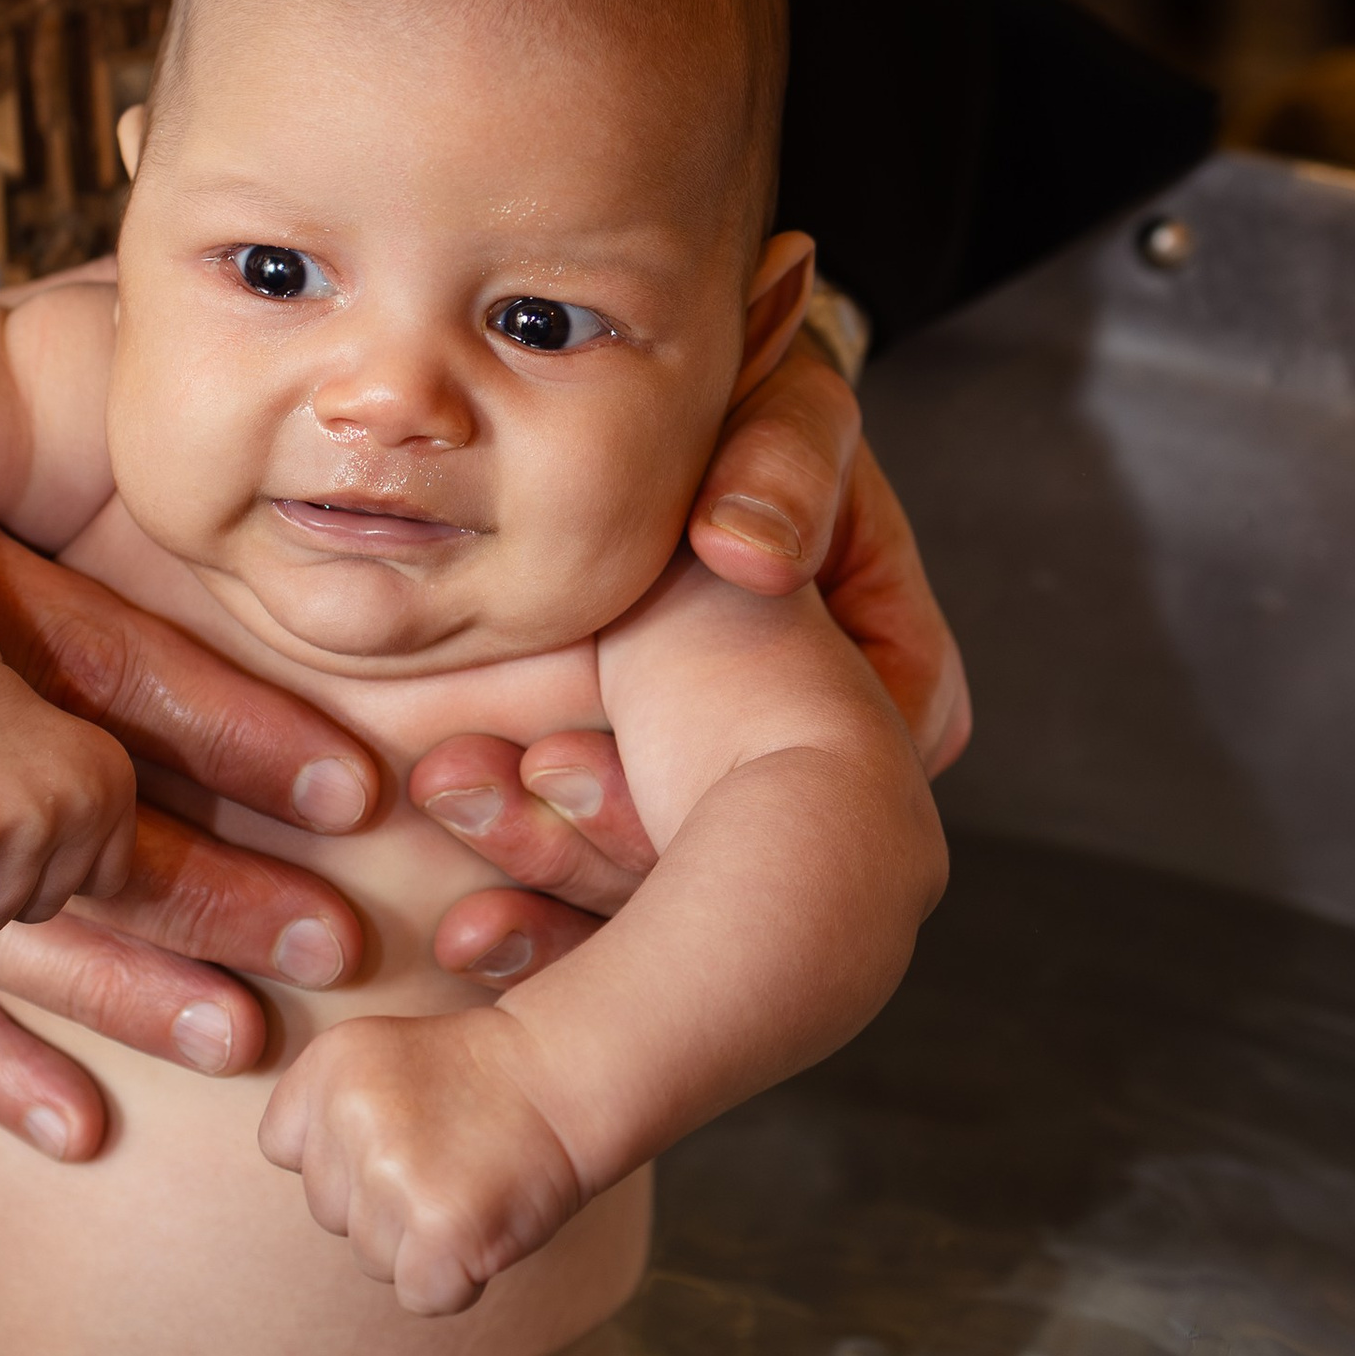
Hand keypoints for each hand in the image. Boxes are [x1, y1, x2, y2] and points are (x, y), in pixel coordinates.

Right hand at [0, 349, 379, 1160]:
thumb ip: (14, 402)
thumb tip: (145, 411)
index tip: (346, 787)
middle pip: (52, 818)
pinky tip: (76, 1123)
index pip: (87, 662)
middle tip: (332, 941)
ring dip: (121, 990)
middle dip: (202, 892)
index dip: (223, 726)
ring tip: (238, 1038)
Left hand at [259, 1008, 582, 1316]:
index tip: (398, 1132)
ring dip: (420, 1242)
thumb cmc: (481, 1084)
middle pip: (328, 1210)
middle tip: (447, 1159)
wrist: (566, 1079)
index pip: (282, 1147)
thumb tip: (316, 1198)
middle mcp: (351, 1113)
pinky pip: (419, 1294)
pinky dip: (456, 1279)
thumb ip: (328, 1114)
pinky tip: (485, 1225)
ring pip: (370, 1256)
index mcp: (329, 1062)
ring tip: (470, 1185)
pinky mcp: (439, 1229)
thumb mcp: (382, 1062)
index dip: (338, 1155)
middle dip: (382, 1203)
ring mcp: (393, 1172)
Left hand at [410, 332, 968, 966]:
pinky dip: (547, 926)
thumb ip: (783, 473)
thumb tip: (748, 548)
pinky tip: (471, 929)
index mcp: (901, 690)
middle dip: (608, 850)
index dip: (708, 793)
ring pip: (669, 898)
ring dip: (554, 872)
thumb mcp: (790, 425)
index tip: (568, 756)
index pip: (840, 782)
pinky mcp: (662, 836)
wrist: (662, 450)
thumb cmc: (757, 431)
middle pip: (741, 862)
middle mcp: (833, 782)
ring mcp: (737, 818)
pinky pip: (619, 912)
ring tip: (453, 802)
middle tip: (495, 782)